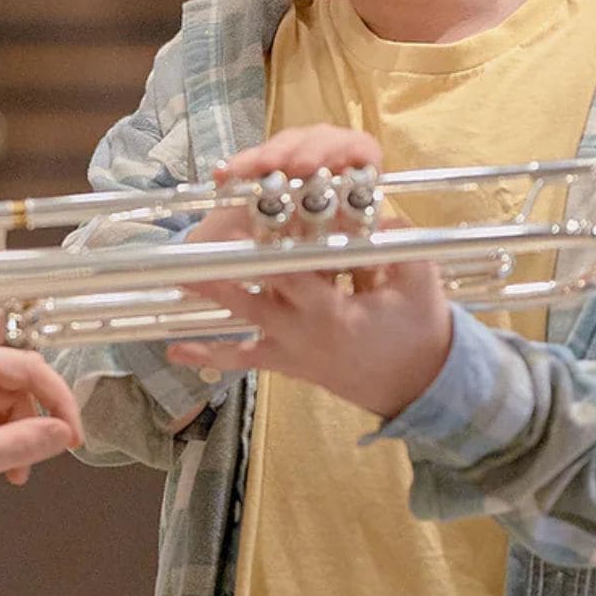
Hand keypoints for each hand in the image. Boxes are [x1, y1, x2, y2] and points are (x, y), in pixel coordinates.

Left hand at [0, 313, 84, 510]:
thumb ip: (18, 444)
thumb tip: (60, 434)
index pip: (0, 328)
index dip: (33, 340)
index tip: (62, 389)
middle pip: (19, 371)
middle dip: (43, 407)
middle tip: (63, 440)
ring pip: (9, 397)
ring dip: (26, 430)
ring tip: (22, 468)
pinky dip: (6, 438)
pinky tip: (8, 467)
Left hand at [167, 126, 453, 422]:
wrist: (418, 387)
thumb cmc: (420, 331)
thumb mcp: (420, 284)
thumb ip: (400, 245)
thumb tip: (382, 208)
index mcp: (332, 312)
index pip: (293, 272)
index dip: (268, 246)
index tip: (245, 222)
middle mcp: (302, 331)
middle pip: (253, 295)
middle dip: (223, 272)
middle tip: (191, 250)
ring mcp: (289, 349)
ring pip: (240, 321)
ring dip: (209, 298)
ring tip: (176, 281)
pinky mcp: (284, 363)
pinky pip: (242, 359)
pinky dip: (208, 354)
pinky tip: (176, 349)